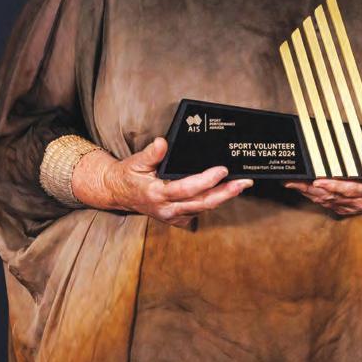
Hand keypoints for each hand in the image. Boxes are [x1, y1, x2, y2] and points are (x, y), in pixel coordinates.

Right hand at [73, 137, 251, 226]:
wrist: (118, 193)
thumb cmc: (129, 175)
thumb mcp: (136, 161)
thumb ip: (151, 153)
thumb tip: (163, 142)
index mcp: (157, 194)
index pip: (186, 188)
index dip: (206, 181)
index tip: (222, 170)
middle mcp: (166, 209)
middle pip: (201, 203)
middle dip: (225, 193)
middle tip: (243, 183)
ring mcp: (172, 216)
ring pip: (202, 208)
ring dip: (223, 197)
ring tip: (240, 185)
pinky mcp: (176, 218)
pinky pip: (198, 211)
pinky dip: (211, 202)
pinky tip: (224, 192)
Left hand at [284, 127, 361, 214]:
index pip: (351, 189)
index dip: (334, 186)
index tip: (319, 180)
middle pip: (333, 197)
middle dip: (313, 190)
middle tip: (295, 182)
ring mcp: (354, 207)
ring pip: (328, 202)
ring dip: (309, 194)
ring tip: (292, 184)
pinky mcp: (348, 209)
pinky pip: (329, 205)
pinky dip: (315, 198)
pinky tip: (303, 191)